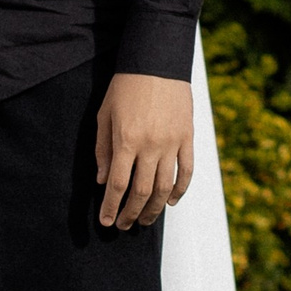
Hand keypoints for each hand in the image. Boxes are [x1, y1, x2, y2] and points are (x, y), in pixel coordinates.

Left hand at [95, 73, 194, 229]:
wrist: (157, 64)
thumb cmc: (125, 88)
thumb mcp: (104, 116)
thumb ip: (103, 150)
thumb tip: (103, 181)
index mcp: (126, 140)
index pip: (118, 184)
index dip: (111, 206)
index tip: (106, 221)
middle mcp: (151, 145)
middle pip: (141, 191)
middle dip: (131, 213)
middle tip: (123, 226)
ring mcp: (172, 143)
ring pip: (164, 186)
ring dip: (153, 208)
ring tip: (144, 220)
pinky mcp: (188, 138)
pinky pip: (186, 171)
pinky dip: (179, 190)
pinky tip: (169, 202)